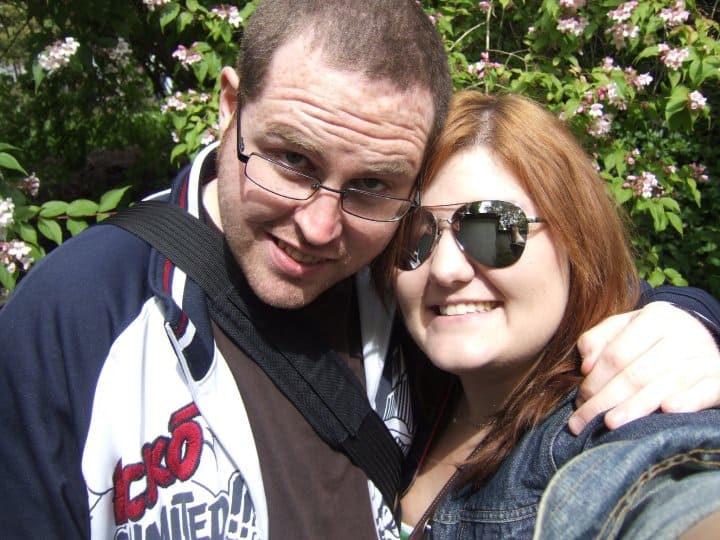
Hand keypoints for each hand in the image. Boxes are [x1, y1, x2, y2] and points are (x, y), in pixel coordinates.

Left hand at [568, 301, 719, 434]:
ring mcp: (703, 355)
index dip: (595, 380)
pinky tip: (667, 410)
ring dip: (635, 407)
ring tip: (610, 423)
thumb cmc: (653, 336)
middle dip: (606, 399)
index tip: (579, 400)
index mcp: (654, 317)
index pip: (616, 354)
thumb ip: (598, 339)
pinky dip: (687, 400)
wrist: (704, 336)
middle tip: (583, 420)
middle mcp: (681, 333)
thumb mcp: (625, 327)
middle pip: (636, 373)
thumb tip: (586, 365)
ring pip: (664, 384)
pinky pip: (704, 390)